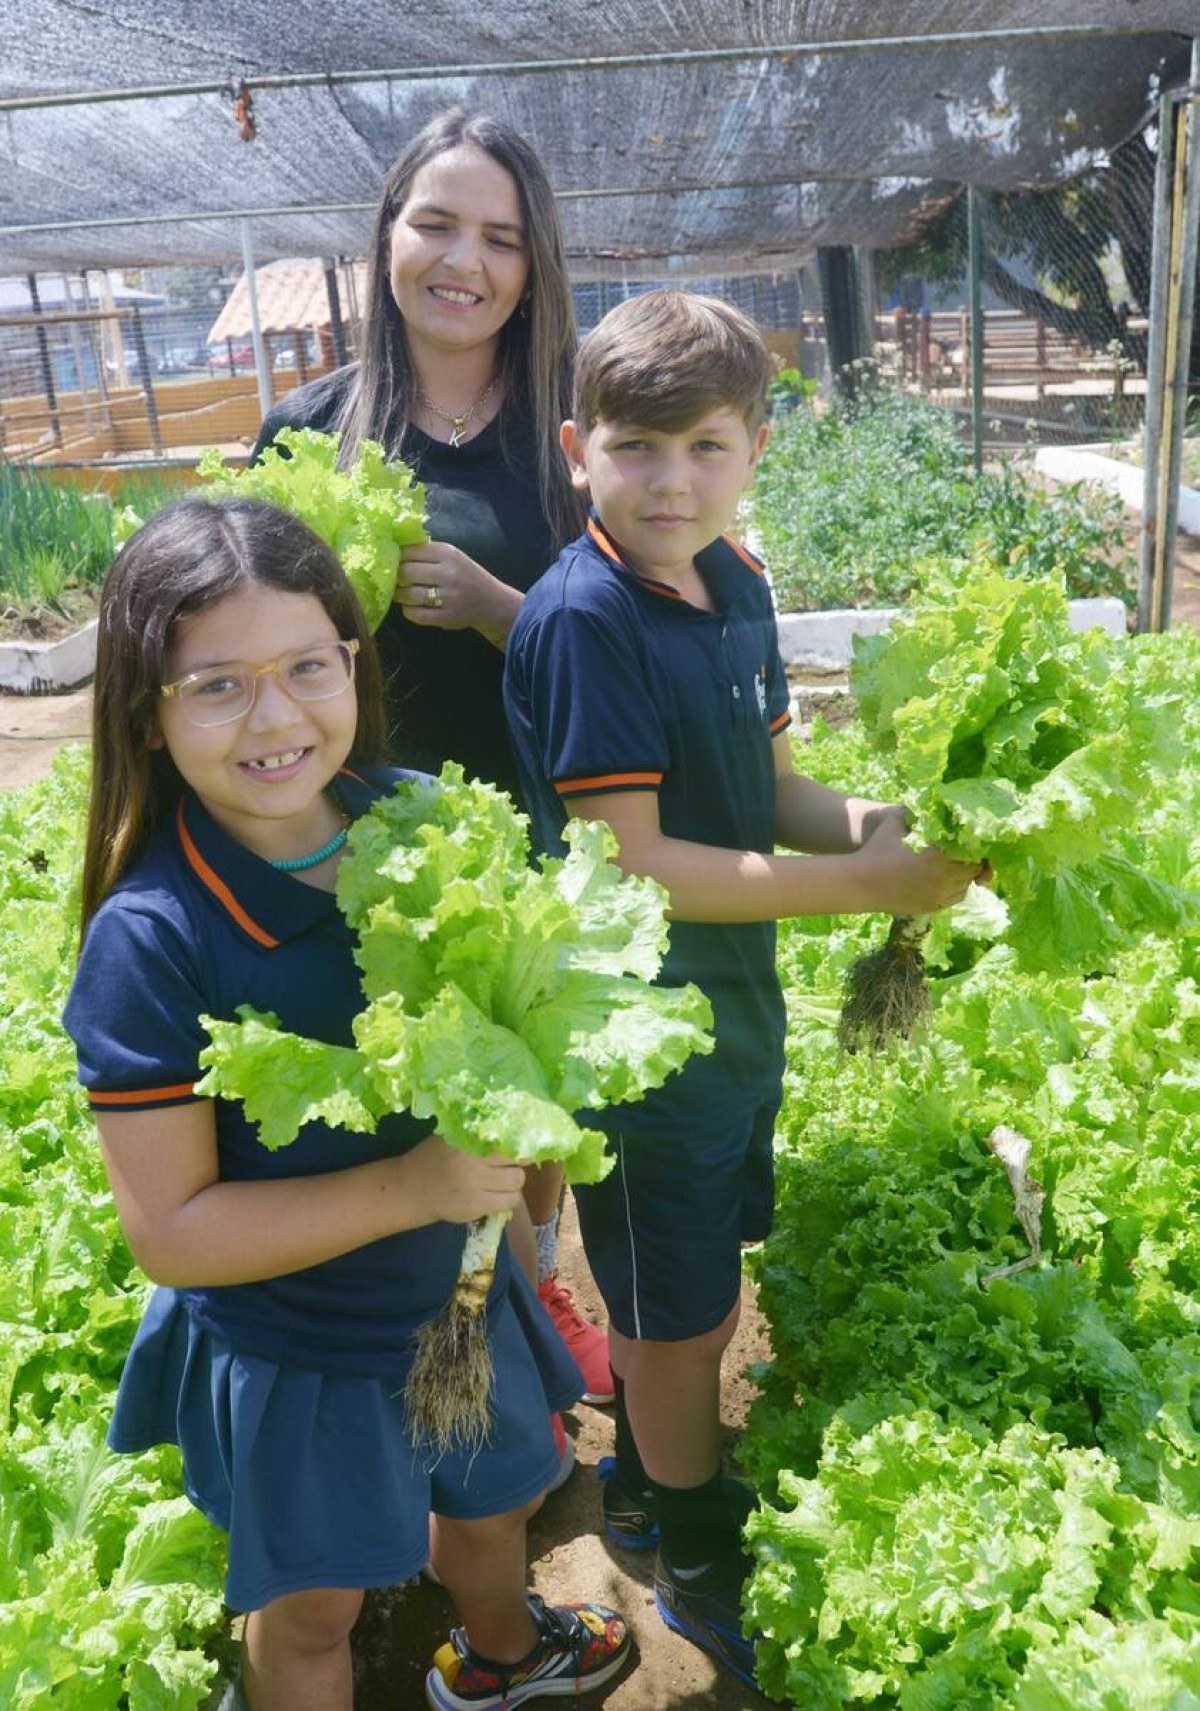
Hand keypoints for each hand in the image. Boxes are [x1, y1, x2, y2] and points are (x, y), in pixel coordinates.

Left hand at [394, 541, 521, 643]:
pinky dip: (408, 611)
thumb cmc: (467, 576)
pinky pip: (417, 615)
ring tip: (400, 593)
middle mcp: (448, 573)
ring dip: (399, 595)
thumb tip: (395, 550)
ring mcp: (449, 597)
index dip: (397, 557)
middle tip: (395, 579)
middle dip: (396, 576)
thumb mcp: (453, 556)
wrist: (492, 602)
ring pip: (409, 595)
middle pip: (406, 572)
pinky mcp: (447, 617)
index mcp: (448, 553)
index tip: (394, 562)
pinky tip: (409, 607)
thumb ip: (428, 552)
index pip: (411, 551)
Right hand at [403, 1133, 525, 1225]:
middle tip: (510, 1164)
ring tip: (504, 1180)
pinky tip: (498, 1194)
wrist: (411, 1189)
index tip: (522, 1144)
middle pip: (517, 1161)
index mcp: (467, 1141)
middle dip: (518, 1163)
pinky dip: (508, 1198)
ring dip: (515, 1182)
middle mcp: (472, 1163)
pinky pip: (508, 1203)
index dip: (520, 1143)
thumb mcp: (451, 1137)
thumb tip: (513, 1129)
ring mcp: (475, 1187)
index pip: (507, 1140)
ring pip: (517, 1182)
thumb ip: (478, 1134)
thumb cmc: (434, 1158)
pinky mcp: (476, 1207)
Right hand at [857, 817, 984, 916]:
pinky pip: (953, 899)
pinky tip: (943, 880)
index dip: (974, 847)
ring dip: (963, 877)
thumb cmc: (876, 851)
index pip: (973, 854)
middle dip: (970, 861)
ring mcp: (937, 897)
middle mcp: (942, 880)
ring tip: (953, 866)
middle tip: (963, 853)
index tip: (967, 841)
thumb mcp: (894, 825)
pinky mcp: (930, 907)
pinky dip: (954, 889)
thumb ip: (914, 815)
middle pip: (973, 872)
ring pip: (965, 887)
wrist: (859, 883)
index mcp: (938, 858)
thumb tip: (929, 804)